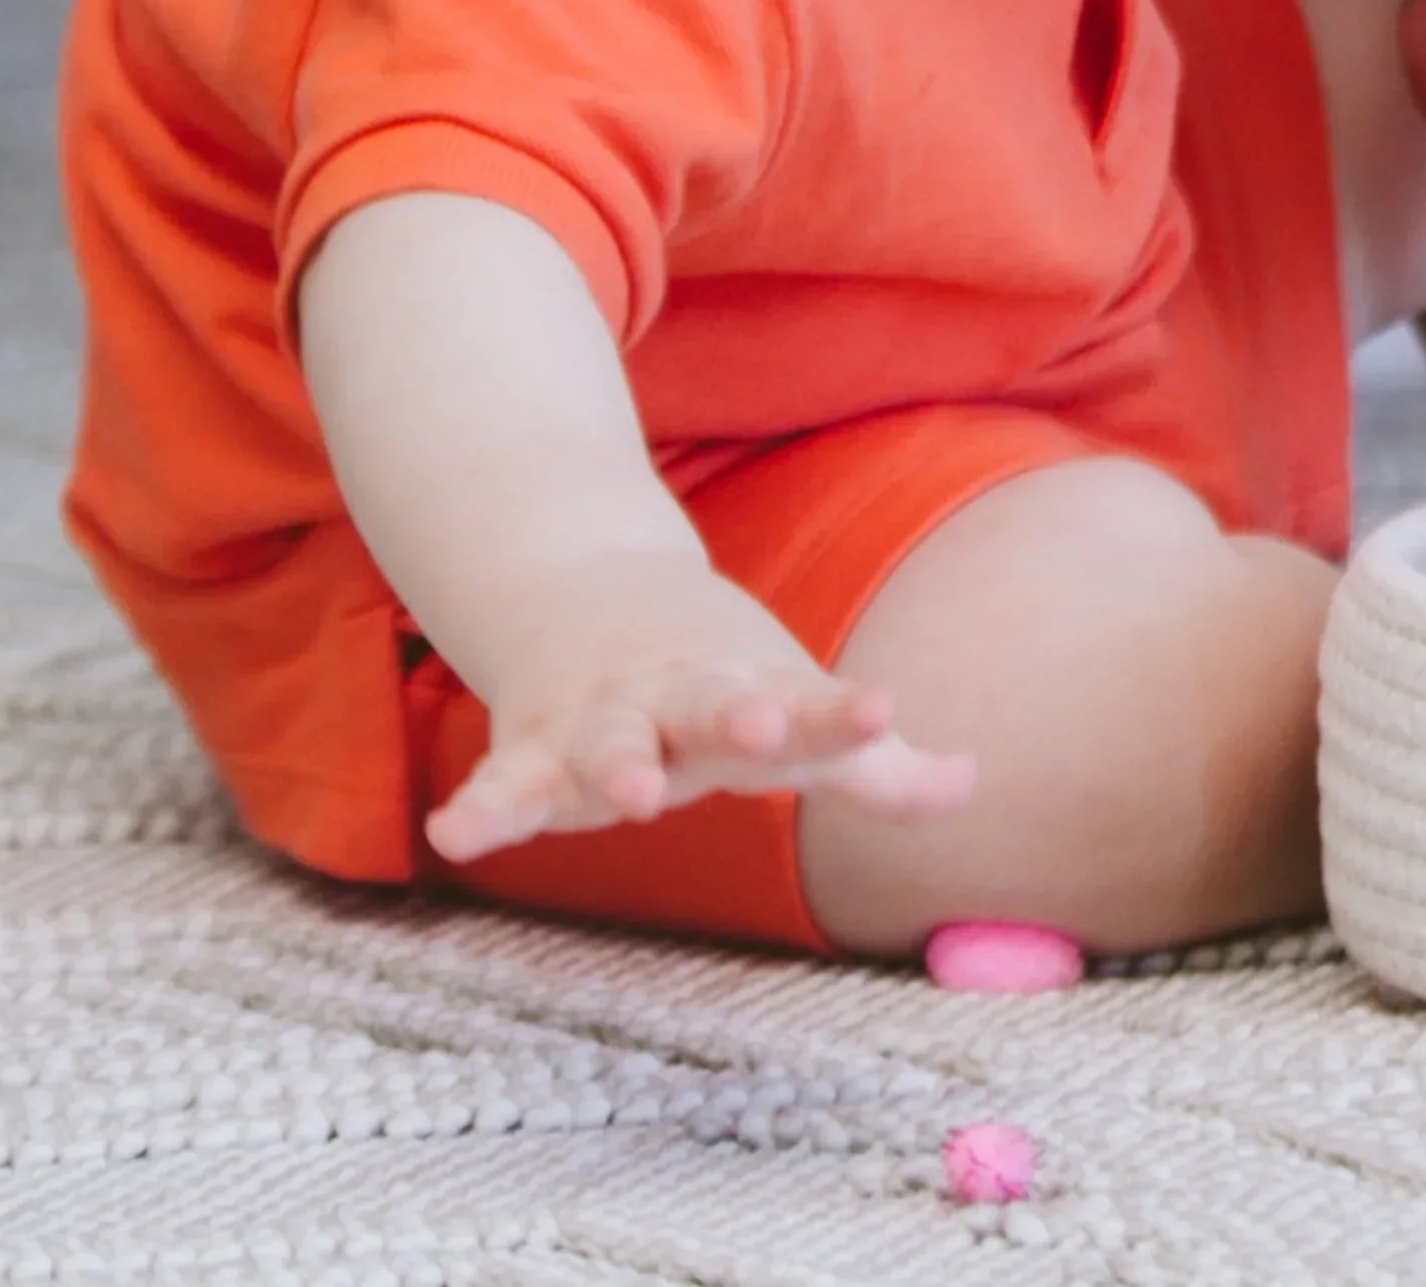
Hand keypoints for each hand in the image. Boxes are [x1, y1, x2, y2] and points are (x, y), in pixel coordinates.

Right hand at [427, 549, 975, 862]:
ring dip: (620, 765)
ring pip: (608, 743)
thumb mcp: (791, 709)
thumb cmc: (714, 674)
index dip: (844, 715)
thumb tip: (970, 785)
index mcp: (753, 695)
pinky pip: (506, 782)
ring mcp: (603, 720)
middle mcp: (679, 701)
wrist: (581, 588)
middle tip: (761, 734)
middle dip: (735, 721)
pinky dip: (482, 807)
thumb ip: (873, 767)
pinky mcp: (532, 748)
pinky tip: (456, 838)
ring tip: (632, 796)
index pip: (811, 711)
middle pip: (710, 712)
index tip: (884, 708)